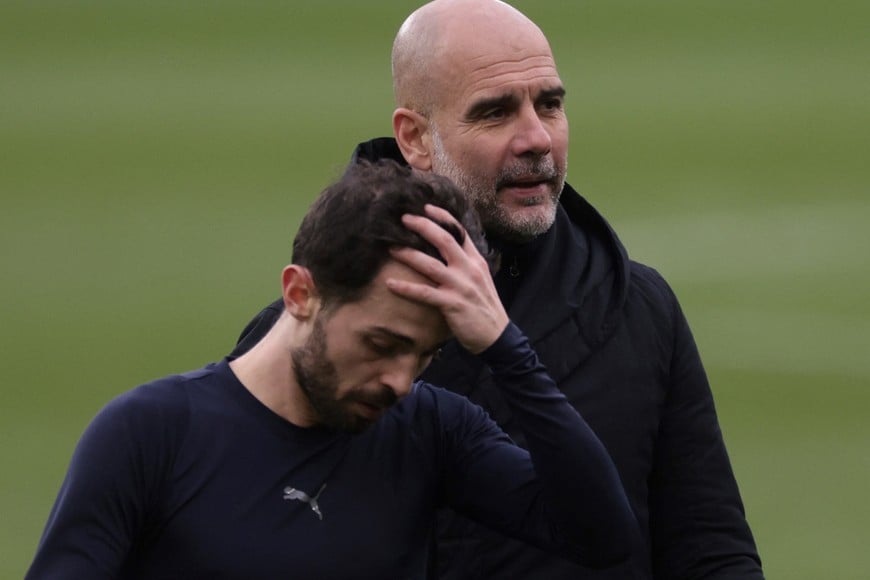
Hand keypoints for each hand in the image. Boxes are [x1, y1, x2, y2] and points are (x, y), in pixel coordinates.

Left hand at [386, 204, 508, 353]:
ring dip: (409, 254)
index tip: (426, 208)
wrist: (497, 337)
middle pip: (445, 240)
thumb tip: (447, 252)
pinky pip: (425, 293)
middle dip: (423, 227)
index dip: (443, 218)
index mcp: (476, 262)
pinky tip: (390, 284)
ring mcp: (461, 286)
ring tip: (391, 248)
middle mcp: (469, 270)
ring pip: (431, 264)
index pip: (460, 233)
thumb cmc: (484, 309)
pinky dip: (406, 288)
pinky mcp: (452, 304)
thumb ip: (465, 265)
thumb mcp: (480, 280)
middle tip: (403, 219)